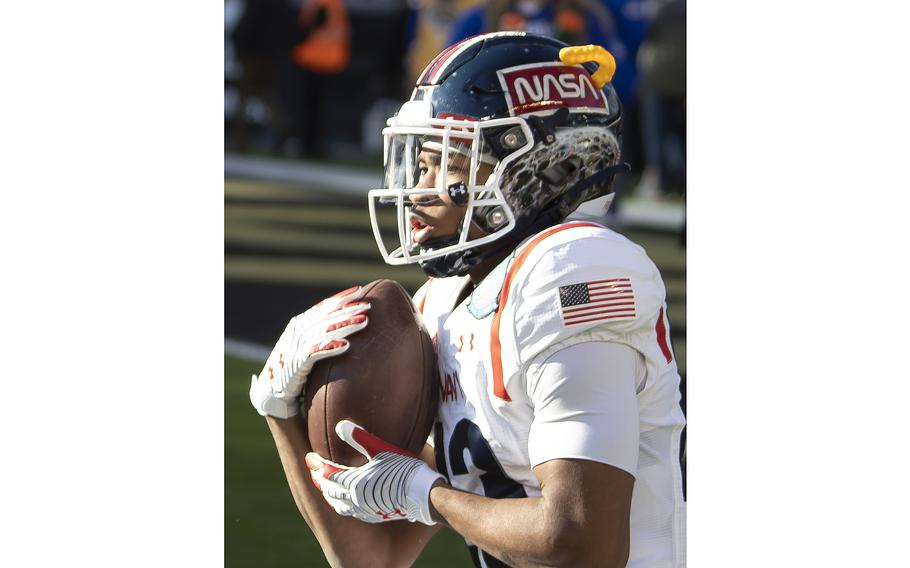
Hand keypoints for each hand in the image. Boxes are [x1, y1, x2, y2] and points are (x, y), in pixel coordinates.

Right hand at [249, 286, 369, 418]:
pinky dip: (330, 348)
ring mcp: (295, 346)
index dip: (341, 297)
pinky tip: (346, 346)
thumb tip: (346, 324)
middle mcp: (297, 331)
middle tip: (368, 304)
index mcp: (300, 323)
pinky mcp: (296, 363)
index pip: (323, 306)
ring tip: (364, 321)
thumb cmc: (295, 368)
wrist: (272, 391)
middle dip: (348, 309)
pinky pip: (315, 352)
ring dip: (345, 325)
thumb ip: (320, 334)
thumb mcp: (306, 346)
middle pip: (327, 316)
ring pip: (324, 331)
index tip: (359, 290)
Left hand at [305, 420, 444, 525]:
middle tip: (314, 471)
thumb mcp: (382, 449)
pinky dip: (343, 504)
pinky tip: (349, 501)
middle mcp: (355, 499)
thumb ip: (361, 437)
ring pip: (339, 504)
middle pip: (331, 491)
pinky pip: (352, 512)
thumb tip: (340, 425)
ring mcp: (365, 510)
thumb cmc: (404, 470)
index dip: (317, 465)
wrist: (423, 495)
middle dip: (320, 480)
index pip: (329, 473)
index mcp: (354, 483)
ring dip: (330, 495)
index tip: (309, 457)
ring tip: (327, 487)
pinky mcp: (375, 515)